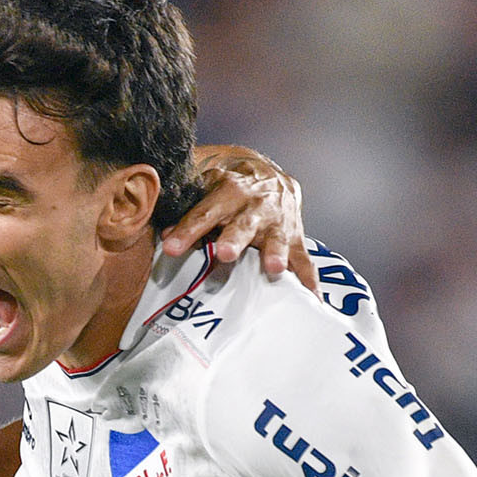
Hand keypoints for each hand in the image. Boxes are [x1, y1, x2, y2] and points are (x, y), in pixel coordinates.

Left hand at [163, 144, 315, 291]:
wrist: (273, 177)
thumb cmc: (231, 191)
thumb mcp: (208, 189)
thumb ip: (188, 211)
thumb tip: (165, 235)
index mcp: (229, 191)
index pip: (204, 212)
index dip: (187, 229)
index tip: (171, 247)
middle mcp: (256, 206)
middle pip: (243, 224)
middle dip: (235, 238)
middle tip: (224, 253)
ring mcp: (278, 223)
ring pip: (276, 239)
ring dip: (275, 253)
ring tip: (273, 268)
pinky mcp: (296, 238)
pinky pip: (304, 260)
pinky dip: (308, 279)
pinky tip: (311, 298)